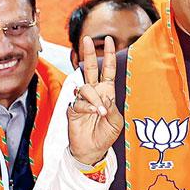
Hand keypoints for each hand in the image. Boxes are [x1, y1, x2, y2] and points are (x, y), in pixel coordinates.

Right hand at [66, 35, 123, 165]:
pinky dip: (88, 107)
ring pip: (86, 88)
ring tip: (100, 111)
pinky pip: (79, 102)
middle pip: (89, 69)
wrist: (92, 151)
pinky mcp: (73, 109)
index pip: (107, 70)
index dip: (108, 55)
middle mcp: (94, 93)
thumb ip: (112, 107)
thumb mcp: (116, 122)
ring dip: (94, 97)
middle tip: (87, 39)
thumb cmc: (105, 135)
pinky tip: (92, 113)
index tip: (108, 39)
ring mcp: (82, 100)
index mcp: (107, 92)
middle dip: (89, 53)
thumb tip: (104, 96)